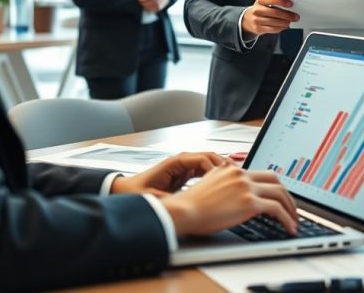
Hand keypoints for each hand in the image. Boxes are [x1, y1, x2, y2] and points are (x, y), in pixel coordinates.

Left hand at [111, 152, 227, 196]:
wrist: (126, 191)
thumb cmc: (137, 191)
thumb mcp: (155, 198)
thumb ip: (171, 200)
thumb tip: (187, 205)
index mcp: (175, 162)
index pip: (201, 159)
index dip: (215, 168)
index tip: (224, 178)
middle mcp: (181, 162)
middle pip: (209, 157)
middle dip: (224, 165)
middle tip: (237, 175)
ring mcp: (184, 167)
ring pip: (209, 164)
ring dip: (221, 170)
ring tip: (235, 179)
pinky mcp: (185, 174)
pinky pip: (204, 171)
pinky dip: (215, 175)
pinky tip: (223, 184)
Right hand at [161, 166, 298, 236]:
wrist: (183, 210)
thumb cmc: (191, 205)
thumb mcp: (209, 186)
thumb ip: (223, 184)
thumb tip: (232, 194)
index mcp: (231, 169)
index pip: (260, 173)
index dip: (274, 186)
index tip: (279, 197)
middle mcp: (241, 174)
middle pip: (275, 179)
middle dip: (286, 195)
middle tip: (291, 208)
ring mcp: (246, 187)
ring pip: (280, 193)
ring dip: (290, 208)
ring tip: (294, 221)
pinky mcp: (249, 202)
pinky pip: (277, 209)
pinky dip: (287, 219)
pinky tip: (289, 228)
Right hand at [241, 0, 298, 35]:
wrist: (247, 20)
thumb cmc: (260, 10)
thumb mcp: (264, 3)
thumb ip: (275, 3)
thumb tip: (290, 8)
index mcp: (260, 1)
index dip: (282, 2)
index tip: (291, 4)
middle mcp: (257, 10)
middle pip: (275, 13)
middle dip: (287, 15)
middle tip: (296, 16)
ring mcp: (257, 20)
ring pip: (275, 22)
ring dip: (285, 23)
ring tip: (290, 22)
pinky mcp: (258, 29)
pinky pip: (272, 29)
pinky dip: (280, 28)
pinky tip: (284, 26)